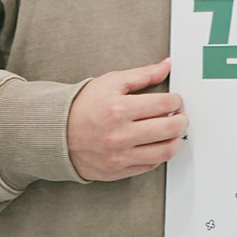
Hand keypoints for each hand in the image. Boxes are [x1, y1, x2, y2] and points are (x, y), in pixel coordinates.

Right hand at [67, 58, 187, 180]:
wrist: (54, 134)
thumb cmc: (83, 106)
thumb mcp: (111, 82)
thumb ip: (143, 74)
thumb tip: (167, 66)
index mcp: (119, 109)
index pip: (165, 104)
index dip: (176, 101)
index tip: (175, 100)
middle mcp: (120, 135)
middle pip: (170, 128)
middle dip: (181, 119)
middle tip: (180, 115)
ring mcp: (119, 156)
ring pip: (165, 151)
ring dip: (176, 139)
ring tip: (172, 131)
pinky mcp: (117, 171)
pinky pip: (151, 165)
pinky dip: (160, 154)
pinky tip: (156, 143)